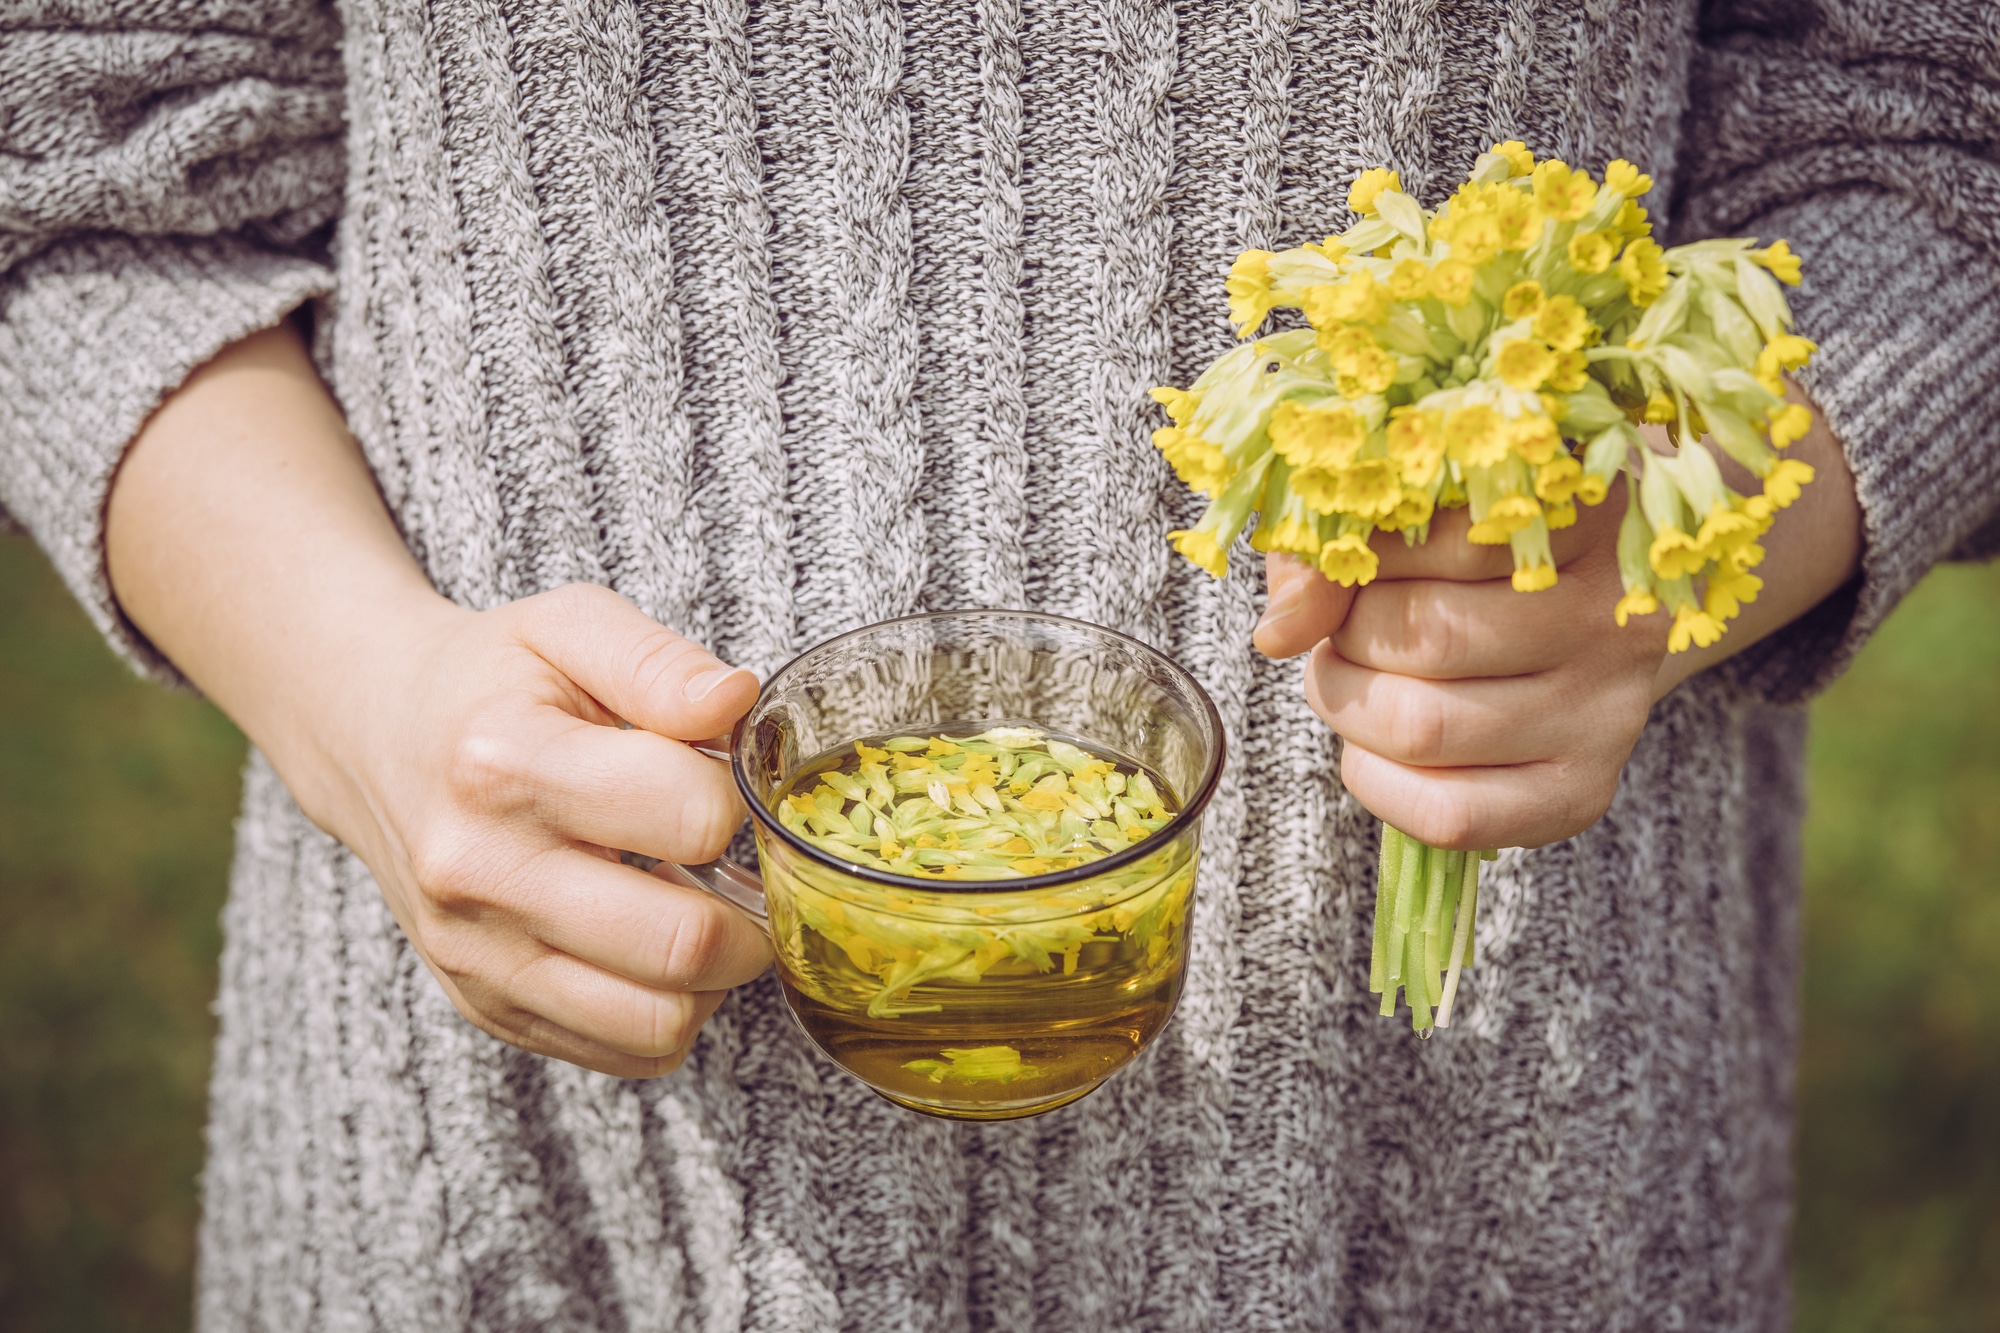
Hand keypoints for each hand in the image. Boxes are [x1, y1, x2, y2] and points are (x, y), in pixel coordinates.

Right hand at [318, 584, 772, 1077]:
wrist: (374, 735)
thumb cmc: (491, 680)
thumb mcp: (569, 627)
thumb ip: (659, 662)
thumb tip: (737, 703)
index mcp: (503, 763)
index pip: (691, 817)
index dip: (737, 798)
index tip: (722, 782)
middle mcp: (479, 872)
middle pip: (682, 943)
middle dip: (754, 912)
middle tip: (751, 870)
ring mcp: (477, 954)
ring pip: (659, 1022)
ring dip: (718, 976)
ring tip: (707, 909)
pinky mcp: (487, 1006)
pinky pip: (626, 1051)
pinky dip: (670, 1010)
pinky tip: (656, 944)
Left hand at [1254, 495, 1666, 848]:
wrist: (1587, 632)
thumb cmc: (1483, 563)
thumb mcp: (1418, 522)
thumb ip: (1339, 550)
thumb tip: (1278, 632)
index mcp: (1587, 518)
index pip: (1444, 535)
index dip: (1361, 555)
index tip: (1345, 563)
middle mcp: (1612, 617)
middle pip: (1427, 636)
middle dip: (1347, 640)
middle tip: (1343, 635)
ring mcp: (1606, 713)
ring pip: (1423, 728)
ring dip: (1349, 707)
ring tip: (1351, 682)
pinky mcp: (1583, 792)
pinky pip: (1449, 813)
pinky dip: (1377, 785)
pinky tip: (1375, 750)